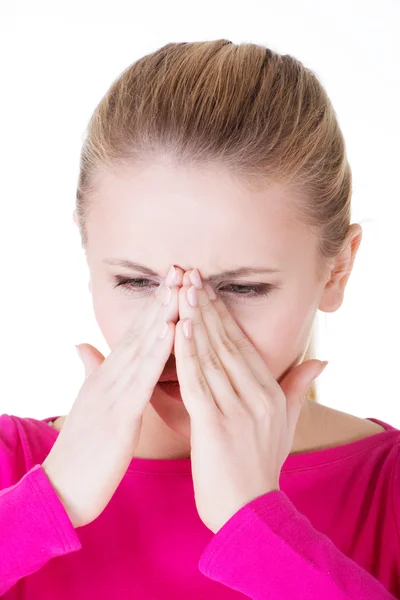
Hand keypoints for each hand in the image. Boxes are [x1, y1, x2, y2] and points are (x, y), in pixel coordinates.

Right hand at [42, 277, 177, 527]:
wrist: (62, 490)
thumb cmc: (83, 451)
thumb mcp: (90, 405)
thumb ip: (90, 372)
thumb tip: (83, 344)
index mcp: (108, 377)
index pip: (135, 335)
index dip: (154, 307)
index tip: (172, 281)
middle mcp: (109, 378)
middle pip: (140, 332)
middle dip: (161, 300)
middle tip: (180, 268)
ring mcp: (113, 394)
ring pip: (142, 347)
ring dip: (162, 316)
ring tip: (179, 287)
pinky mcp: (119, 415)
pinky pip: (142, 378)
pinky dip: (158, 352)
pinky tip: (173, 331)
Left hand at [174, 268, 326, 533]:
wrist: (250, 513)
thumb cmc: (262, 467)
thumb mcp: (286, 424)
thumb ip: (298, 389)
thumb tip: (321, 360)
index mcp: (269, 393)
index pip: (243, 344)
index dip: (224, 314)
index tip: (207, 288)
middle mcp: (256, 396)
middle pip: (227, 342)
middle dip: (207, 307)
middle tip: (190, 275)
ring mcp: (237, 410)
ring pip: (212, 356)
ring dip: (195, 321)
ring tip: (182, 291)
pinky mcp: (214, 426)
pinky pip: (197, 382)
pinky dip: (187, 354)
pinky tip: (178, 329)